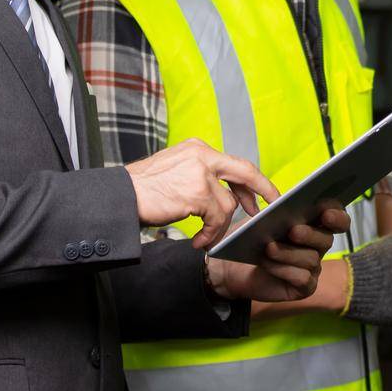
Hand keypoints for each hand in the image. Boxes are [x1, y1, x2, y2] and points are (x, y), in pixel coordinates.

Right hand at [125, 138, 280, 250]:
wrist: (121, 197)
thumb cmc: (144, 190)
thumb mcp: (176, 171)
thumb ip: (201, 175)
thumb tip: (226, 194)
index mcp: (198, 149)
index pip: (233, 163)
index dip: (250, 181)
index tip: (261, 195)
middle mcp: (202, 156)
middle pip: (245, 172)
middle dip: (262, 190)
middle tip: (270, 206)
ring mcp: (201, 174)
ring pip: (228, 205)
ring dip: (220, 227)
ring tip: (206, 238)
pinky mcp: (197, 193)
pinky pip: (216, 219)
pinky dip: (210, 234)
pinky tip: (198, 242)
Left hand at [207, 203, 350, 301]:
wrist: (235, 267)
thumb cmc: (252, 239)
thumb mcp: (263, 220)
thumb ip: (279, 212)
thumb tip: (287, 205)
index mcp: (314, 225)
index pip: (338, 220)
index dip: (337, 216)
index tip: (326, 213)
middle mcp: (318, 246)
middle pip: (326, 239)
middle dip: (310, 234)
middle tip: (293, 231)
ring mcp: (313, 268)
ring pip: (311, 259)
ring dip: (288, 252)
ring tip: (269, 247)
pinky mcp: (305, 287)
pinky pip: (302, 278)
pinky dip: (283, 269)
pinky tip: (266, 262)